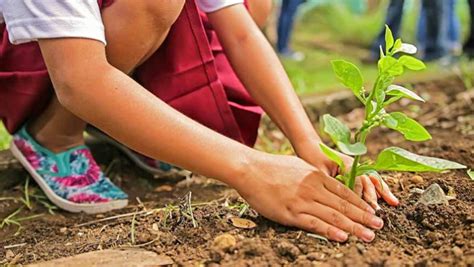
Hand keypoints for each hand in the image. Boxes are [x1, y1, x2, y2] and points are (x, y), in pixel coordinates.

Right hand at [235, 153, 383, 241]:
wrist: (250, 169)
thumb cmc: (272, 167)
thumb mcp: (299, 166)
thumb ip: (314, 176)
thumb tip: (327, 183)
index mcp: (316, 176)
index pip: (344, 192)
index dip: (361, 204)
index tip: (373, 212)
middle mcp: (313, 188)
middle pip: (344, 205)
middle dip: (363, 217)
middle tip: (379, 226)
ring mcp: (302, 201)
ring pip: (333, 216)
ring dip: (354, 227)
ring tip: (369, 235)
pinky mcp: (290, 212)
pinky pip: (314, 224)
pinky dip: (330, 231)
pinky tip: (343, 237)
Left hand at [296, 144, 398, 209]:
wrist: (310, 146)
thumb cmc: (312, 158)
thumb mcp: (318, 171)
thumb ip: (330, 182)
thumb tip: (339, 198)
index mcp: (346, 163)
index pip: (357, 181)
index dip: (359, 195)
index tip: (363, 207)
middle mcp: (355, 165)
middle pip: (367, 181)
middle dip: (372, 196)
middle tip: (376, 210)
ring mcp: (357, 167)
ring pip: (372, 180)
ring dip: (382, 192)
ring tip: (393, 202)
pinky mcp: (356, 172)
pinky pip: (370, 181)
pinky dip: (380, 189)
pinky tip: (389, 198)